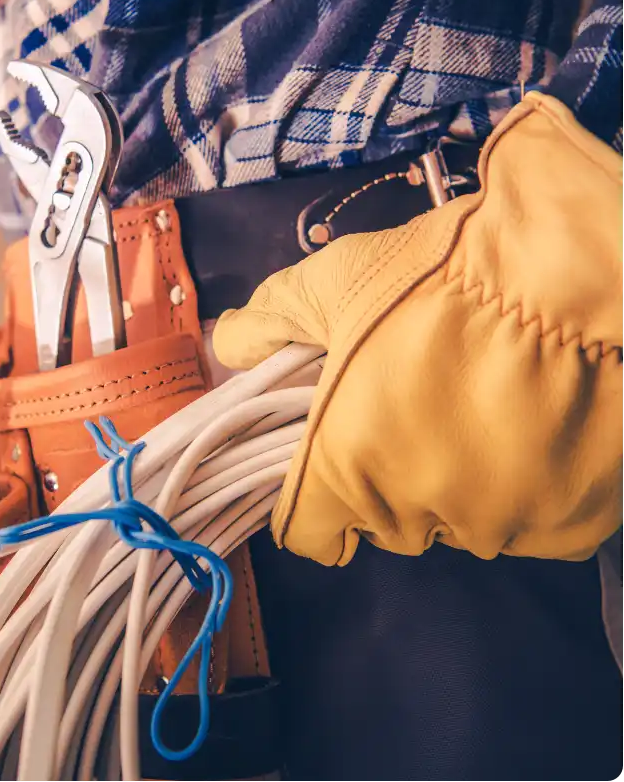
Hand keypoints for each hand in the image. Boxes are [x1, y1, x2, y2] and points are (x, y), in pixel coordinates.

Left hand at [214, 93, 622, 564]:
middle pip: (386, 521)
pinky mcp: (571, 528)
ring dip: (462, 482)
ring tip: (484, 407)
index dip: (313, 497)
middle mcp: (418, 515)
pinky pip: (530, 523)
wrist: (573, 272)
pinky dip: (526, 490)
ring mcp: (499, 527)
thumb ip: (271, 320)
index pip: (308, 529)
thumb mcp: (337, 281)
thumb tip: (228, 345)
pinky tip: (536, 429)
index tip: (332, 462)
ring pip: (461, 523)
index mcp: (345, 468)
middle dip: (389, 476)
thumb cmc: (440, 276)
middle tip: (418, 406)